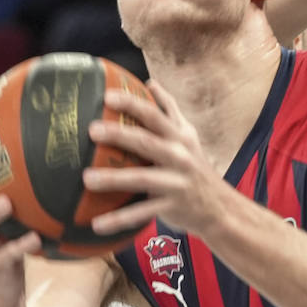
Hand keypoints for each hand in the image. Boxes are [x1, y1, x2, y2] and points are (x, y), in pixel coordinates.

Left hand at [83, 82, 230, 239]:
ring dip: (113, 178)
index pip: (154, 115)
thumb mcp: (188, 137)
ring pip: (142, 179)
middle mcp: (179, 157)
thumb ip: (169, 110)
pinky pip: (141, 214)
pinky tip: (96, 224)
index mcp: (179, 137)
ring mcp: (176, 183)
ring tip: (87, 178)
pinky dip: (119, 219)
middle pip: (146, 142)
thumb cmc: (196, 167)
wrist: (220, 208)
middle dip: (119, 134)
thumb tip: (150, 83)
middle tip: (92, 130)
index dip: (132, 104)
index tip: (108, 96)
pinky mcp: (172, 207)